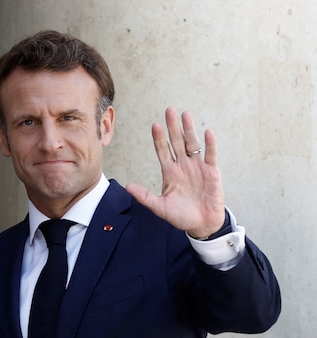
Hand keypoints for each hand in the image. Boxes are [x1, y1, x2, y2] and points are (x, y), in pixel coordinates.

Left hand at [125, 107, 225, 238]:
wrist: (201, 224)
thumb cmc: (180, 216)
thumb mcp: (159, 207)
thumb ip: (144, 196)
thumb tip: (127, 186)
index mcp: (170, 172)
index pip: (163, 151)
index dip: (159, 138)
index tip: (154, 125)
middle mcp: (183, 166)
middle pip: (177, 142)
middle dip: (173, 127)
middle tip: (169, 110)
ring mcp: (198, 167)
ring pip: (192, 144)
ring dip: (189, 130)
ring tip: (185, 114)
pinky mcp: (212, 172)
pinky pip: (210, 155)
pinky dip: (209, 144)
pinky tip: (207, 132)